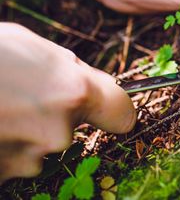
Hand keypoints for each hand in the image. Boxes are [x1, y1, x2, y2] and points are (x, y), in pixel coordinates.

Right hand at [0, 23, 135, 181]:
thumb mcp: (28, 44)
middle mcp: (58, 132)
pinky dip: (3, 147)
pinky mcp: (1, 179)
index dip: (116, 110)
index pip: (123, 113)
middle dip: (55, 113)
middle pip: (74, 127)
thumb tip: (84, 83)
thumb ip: (67, 68)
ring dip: (25, 131)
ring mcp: (27, 161)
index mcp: (73, 92)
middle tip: (20, 93)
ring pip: (42, 146)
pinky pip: (15, 160)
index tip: (108, 110)